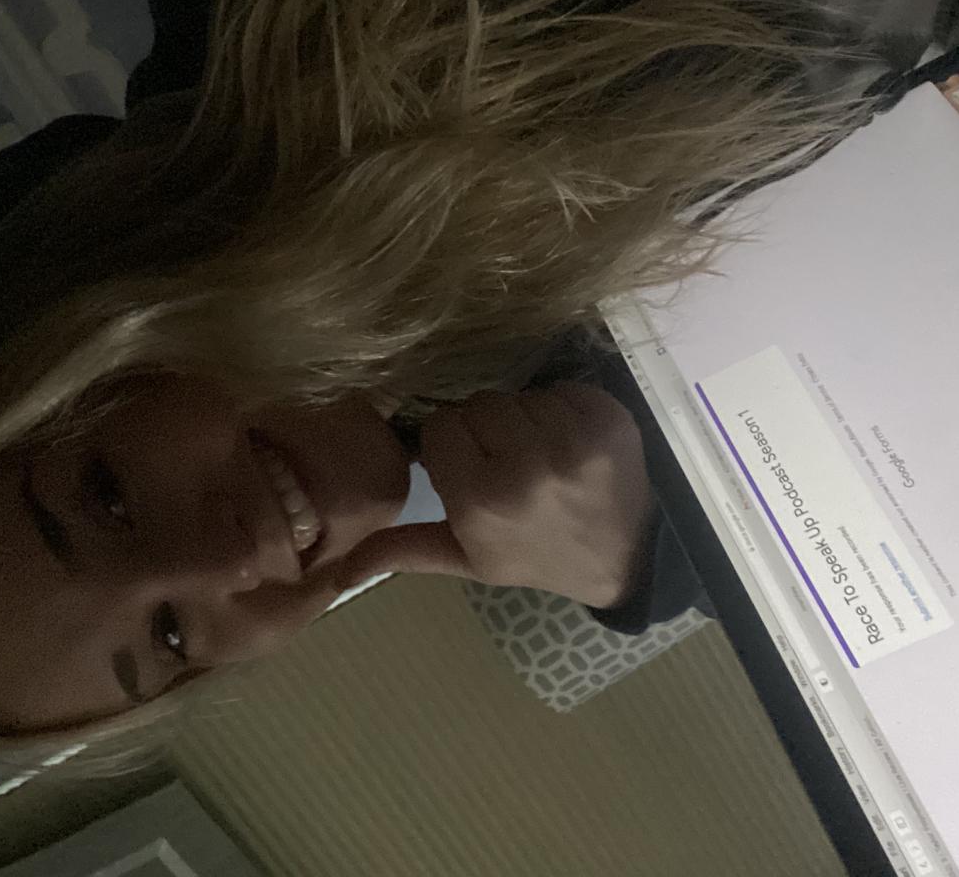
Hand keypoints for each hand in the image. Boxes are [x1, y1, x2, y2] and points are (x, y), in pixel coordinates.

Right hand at [338, 382, 655, 607]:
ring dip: (525, 418)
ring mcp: (573, 442)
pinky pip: (562, 389)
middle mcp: (525, 468)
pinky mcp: (610, 420)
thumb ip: (404, 549)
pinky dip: (563, 409)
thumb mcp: (468, 559)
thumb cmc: (535, 555)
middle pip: (479, 404)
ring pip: (519, 395)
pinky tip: (569, 442)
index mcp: (482, 502)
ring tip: (540, 453)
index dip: (451, 442)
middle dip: (487, 427)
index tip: (469, 463)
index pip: (441, 426)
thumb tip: (336, 569)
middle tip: (507, 459)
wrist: (622, 559)